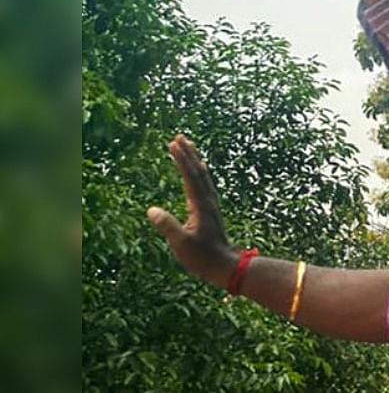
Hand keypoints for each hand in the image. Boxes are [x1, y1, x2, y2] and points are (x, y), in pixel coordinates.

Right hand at [147, 135, 237, 289]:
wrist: (224, 265)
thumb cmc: (202, 257)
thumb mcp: (181, 243)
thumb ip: (167, 226)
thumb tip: (151, 210)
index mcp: (200, 205)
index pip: (190, 176)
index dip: (181, 159)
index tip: (173, 144)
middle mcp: (208, 200)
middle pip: (198, 171)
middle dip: (188, 153)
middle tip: (179, 136)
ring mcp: (210, 204)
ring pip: (203, 176)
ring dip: (194, 160)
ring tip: (187, 146)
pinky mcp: (210, 210)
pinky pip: (204, 184)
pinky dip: (199, 172)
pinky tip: (199, 170)